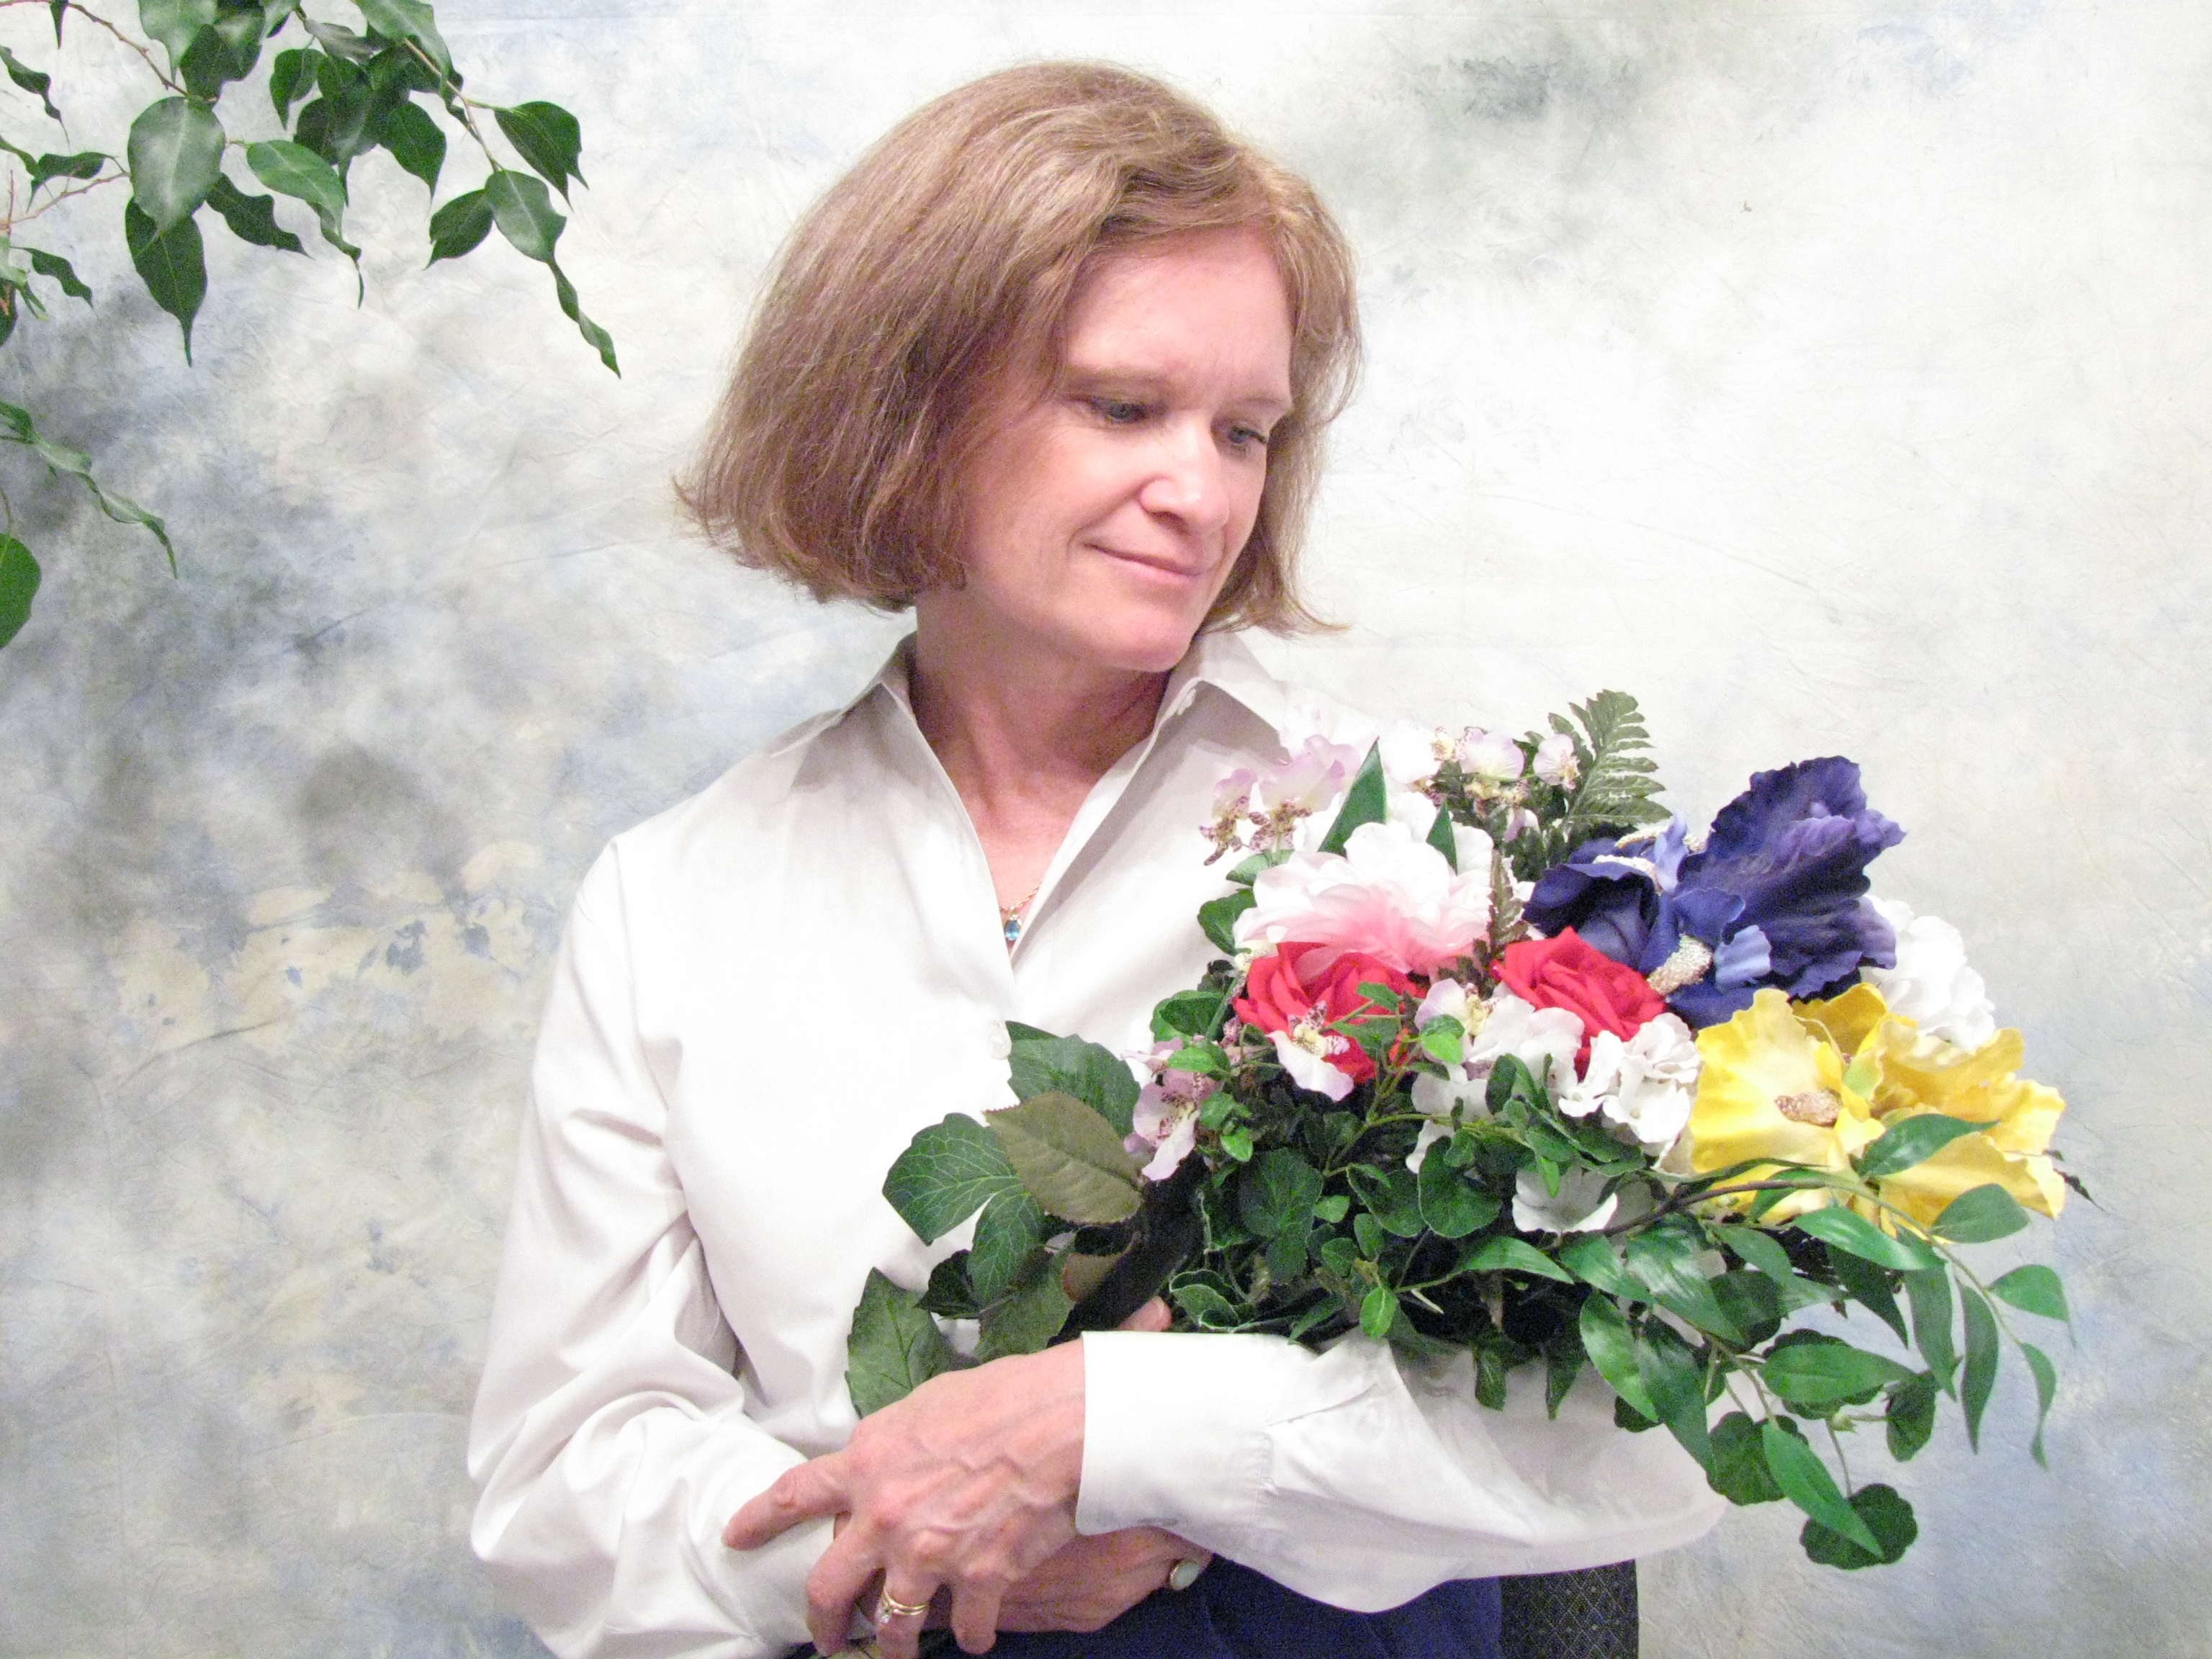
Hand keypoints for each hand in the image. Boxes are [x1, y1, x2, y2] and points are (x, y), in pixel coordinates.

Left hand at [722, 1298, 1173, 1657]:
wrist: (1061, 1421)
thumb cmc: (1002, 1397)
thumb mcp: (926, 1406)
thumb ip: (892, 1446)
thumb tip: (883, 1465)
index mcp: (868, 1463)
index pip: (794, 1495)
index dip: (759, 1520)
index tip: (736, 1537)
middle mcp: (886, 1516)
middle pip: (828, 1588)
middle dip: (823, 1624)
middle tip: (827, 1639)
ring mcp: (929, 1554)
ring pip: (891, 1626)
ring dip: (894, 1645)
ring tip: (899, 1651)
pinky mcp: (977, 1581)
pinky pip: (964, 1632)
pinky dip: (971, 1636)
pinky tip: (977, 1632)